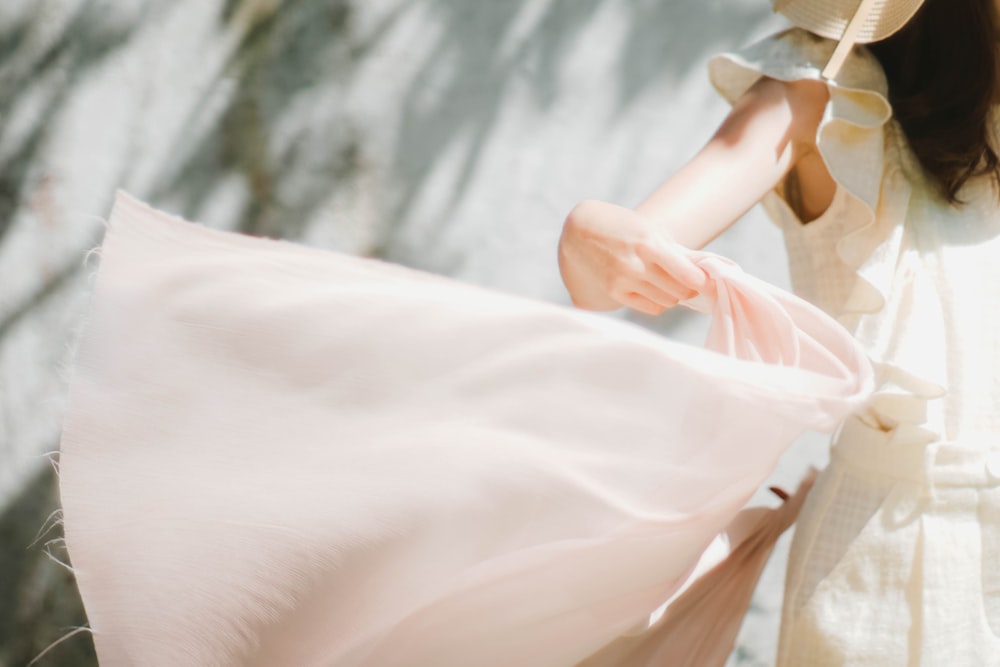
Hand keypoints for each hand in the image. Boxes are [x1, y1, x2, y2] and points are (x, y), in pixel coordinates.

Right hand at [557, 199, 707, 315]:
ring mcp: (624, 281)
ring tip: (671, 284)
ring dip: (674, 295)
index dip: (702, 281)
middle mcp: (637, 266)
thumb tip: (698, 272)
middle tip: (691, 282)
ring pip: (667, 301)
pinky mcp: (615, 292)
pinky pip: (650, 307)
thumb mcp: (648, 229)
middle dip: (690, 288)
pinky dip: (659, 302)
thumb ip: (672, 250)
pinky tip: (656, 291)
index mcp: (649, 245)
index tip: (706, 280)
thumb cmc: (620, 226)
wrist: (580, 231)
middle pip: (680, 291)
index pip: (687, 274)